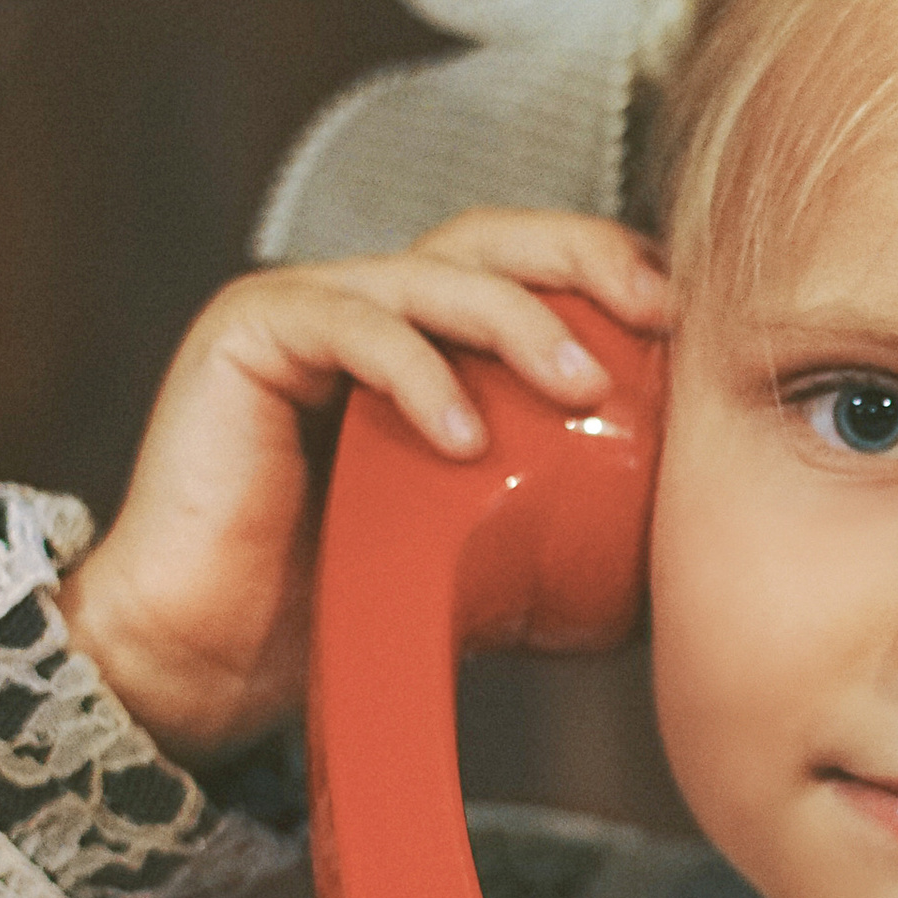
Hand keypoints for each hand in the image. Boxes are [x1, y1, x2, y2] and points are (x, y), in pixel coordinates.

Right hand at [58, 210, 671, 761]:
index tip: (687, 320)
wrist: (209, 660)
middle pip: (491, 237)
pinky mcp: (248, 332)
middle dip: (586, 257)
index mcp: (427, 341)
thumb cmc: (340, 607)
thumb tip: (681, 541)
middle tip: (656, 313)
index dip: (610, 270)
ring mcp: (306, 308)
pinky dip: (418, 374)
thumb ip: (558, 520)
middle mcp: (368, 305)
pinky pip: (350, 323)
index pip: (530, 268)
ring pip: (432, 273)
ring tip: (582, 385)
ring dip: (520, 320)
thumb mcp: (481, 554)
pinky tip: (464, 437)